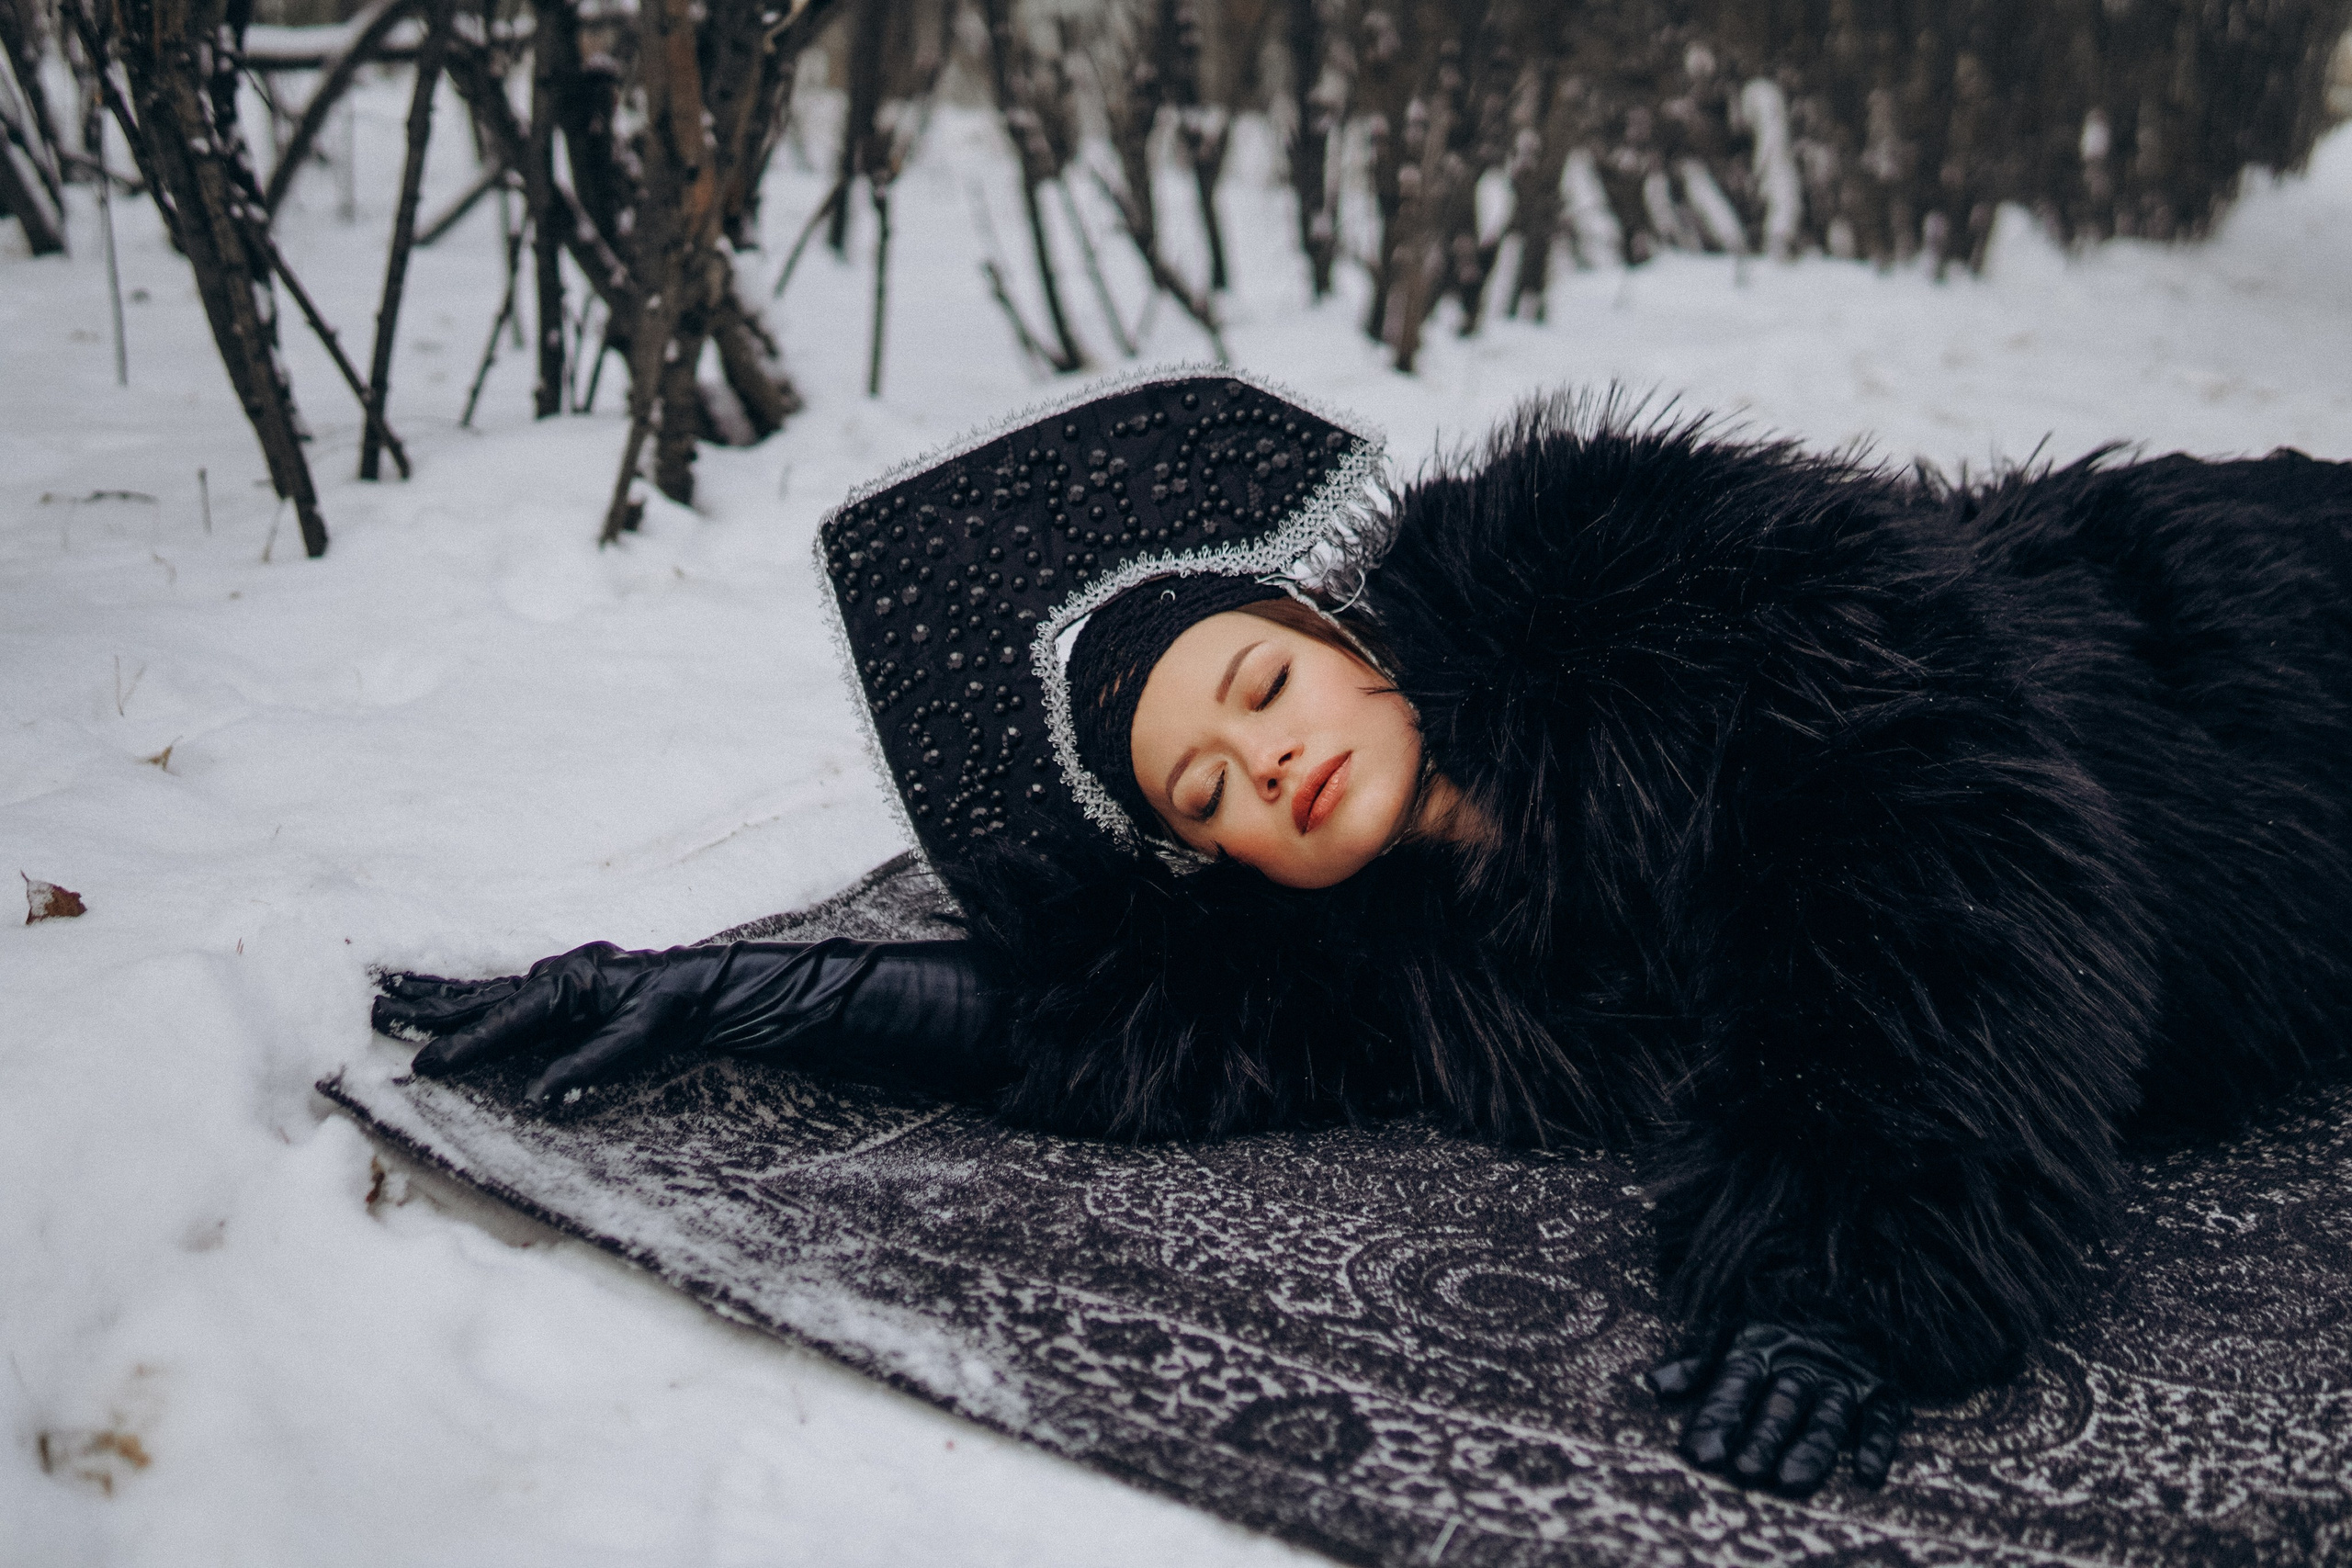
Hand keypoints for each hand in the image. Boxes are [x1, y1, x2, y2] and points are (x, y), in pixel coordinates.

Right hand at [374, 942, 730, 1104]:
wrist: (707, 986)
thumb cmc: (678, 1010)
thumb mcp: (639, 1039)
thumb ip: (588, 1064)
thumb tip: (537, 1096)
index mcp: (569, 986)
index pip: (506, 1023)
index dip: (465, 1047)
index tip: (425, 1066)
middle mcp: (554, 976)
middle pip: (481, 998)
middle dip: (430, 1010)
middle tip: (376, 1011)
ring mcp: (555, 977)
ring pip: (485, 992)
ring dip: (440, 998)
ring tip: (392, 995)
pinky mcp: (560, 986)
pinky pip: (504, 993)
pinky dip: (470, 998)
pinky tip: (447, 1001)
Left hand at [1645, 1322, 1905, 1494]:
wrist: (1846, 1281)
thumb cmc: (1778, 1322)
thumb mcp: (1734, 1334)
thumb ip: (1697, 1364)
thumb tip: (1652, 1385)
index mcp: (1761, 1348)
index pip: (1734, 1384)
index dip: (1717, 1418)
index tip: (1698, 1454)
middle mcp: (1802, 1364)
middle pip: (1780, 1403)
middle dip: (1762, 1436)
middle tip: (1745, 1471)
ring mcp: (1844, 1377)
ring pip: (1827, 1414)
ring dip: (1811, 1447)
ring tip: (1791, 1480)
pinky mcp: (1883, 1388)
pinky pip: (1883, 1417)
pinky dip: (1877, 1443)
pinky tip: (1866, 1474)